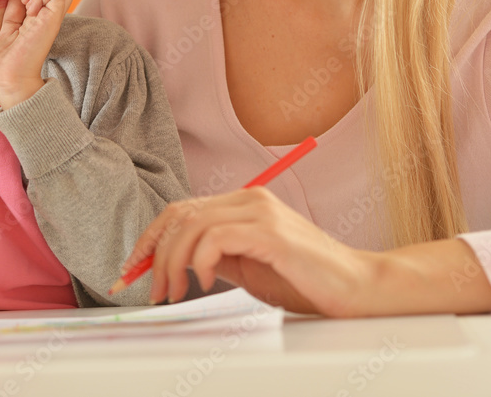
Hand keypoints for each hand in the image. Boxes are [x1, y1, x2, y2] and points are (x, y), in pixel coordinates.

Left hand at [0, 0, 74, 108]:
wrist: (6, 80)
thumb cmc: (3, 63)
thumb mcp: (7, 30)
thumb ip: (13, 14)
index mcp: (41, 20)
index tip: (18, 0)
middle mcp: (50, 19)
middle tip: (24, 0)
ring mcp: (53, 20)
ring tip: (27, 5)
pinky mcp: (52, 22)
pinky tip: (30, 8)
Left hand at [122, 188, 490, 316]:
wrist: (356, 288)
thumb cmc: (305, 280)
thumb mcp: (247, 267)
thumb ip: (216, 255)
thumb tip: (175, 259)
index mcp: (243, 203)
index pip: (181, 210)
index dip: (151, 238)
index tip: (134, 268)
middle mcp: (250, 199)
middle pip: (180, 215)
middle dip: (156, 254)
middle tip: (154, 290)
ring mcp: (261, 212)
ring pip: (193, 226)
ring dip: (173, 263)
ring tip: (176, 292)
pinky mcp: (271, 233)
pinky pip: (216, 238)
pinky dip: (200, 261)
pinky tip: (205, 282)